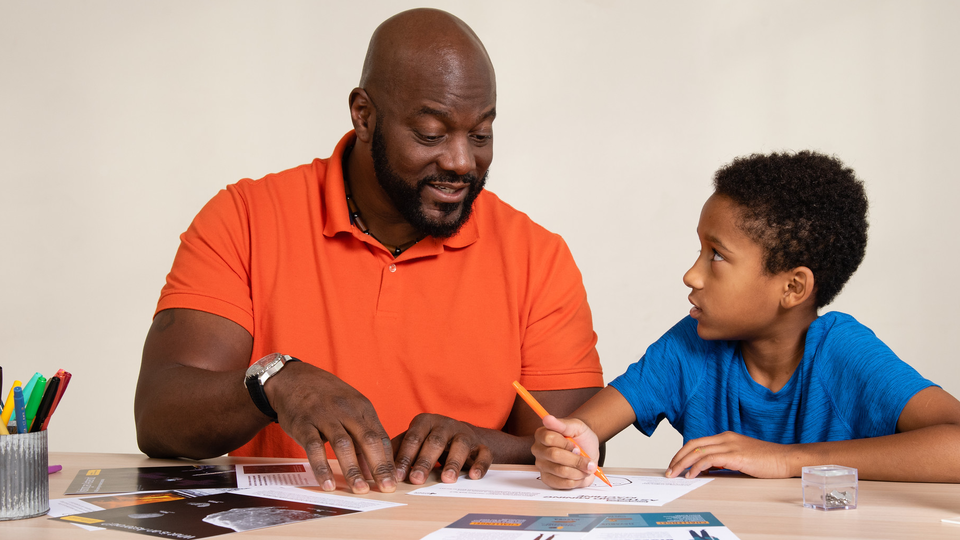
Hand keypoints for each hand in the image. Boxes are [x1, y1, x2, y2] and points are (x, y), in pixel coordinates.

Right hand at [265, 362, 396, 493]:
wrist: (294, 378)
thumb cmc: (326, 397)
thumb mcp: (350, 408)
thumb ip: (361, 435)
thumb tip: (371, 468)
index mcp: (362, 407)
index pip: (380, 436)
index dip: (389, 460)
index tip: (394, 479)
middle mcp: (346, 410)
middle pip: (367, 440)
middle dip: (379, 466)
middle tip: (386, 487)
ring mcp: (324, 416)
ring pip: (343, 444)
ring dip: (353, 469)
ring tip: (359, 489)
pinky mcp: (304, 424)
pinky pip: (314, 447)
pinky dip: (322, 467)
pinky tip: (327, 484)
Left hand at [391, 413, 492, 483]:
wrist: (460, 434)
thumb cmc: (430, 440)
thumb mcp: (413, 440)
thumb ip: (397, 450)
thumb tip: (376, 467)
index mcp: (425, 422)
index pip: (413, 438)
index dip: (405, 457)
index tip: (397, 475)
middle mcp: (445, 425)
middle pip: (435, 442)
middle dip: (425, 461)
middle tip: (416, 480)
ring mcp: (464, 434)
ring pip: (461, 445)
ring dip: (453, 463)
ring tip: (447, 479)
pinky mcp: (481, 445)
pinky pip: (483, 454)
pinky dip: (480, 465)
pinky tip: (473, 476)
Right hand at [531, 415, 599, 488]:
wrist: (588, 450)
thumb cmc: (581, 438)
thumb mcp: (576, 427)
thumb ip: (562, 424)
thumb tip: (547, 418)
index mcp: (542, 434)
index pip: (549, 438)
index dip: (566, 444)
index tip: (576, 446)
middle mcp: (539, 450)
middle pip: (554, 455)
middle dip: (576, 459)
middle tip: (586, 459)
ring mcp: (542, 466)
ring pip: (561, 471)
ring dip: (579, 470)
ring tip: (585, 466)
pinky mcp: (548, 479)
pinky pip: (561, 484)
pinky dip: (576, 480)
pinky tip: (579, 474)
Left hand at [666, 431, 791, 478]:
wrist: (786, 459)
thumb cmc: (767, 460)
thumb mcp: (740, 458)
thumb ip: (724, 460)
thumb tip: (706, 469)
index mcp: (726, 437)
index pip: (697, 443)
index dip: (683, 453)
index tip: (675, 464)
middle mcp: (725, 438)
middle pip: (693, 445)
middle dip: (677, 458)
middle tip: (669, 471)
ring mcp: (730, 445)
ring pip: (698, 451)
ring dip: (683, 463)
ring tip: (675, 474)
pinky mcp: (736, 455)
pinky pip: (709, 460)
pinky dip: (697, 467)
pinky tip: (692, 475)